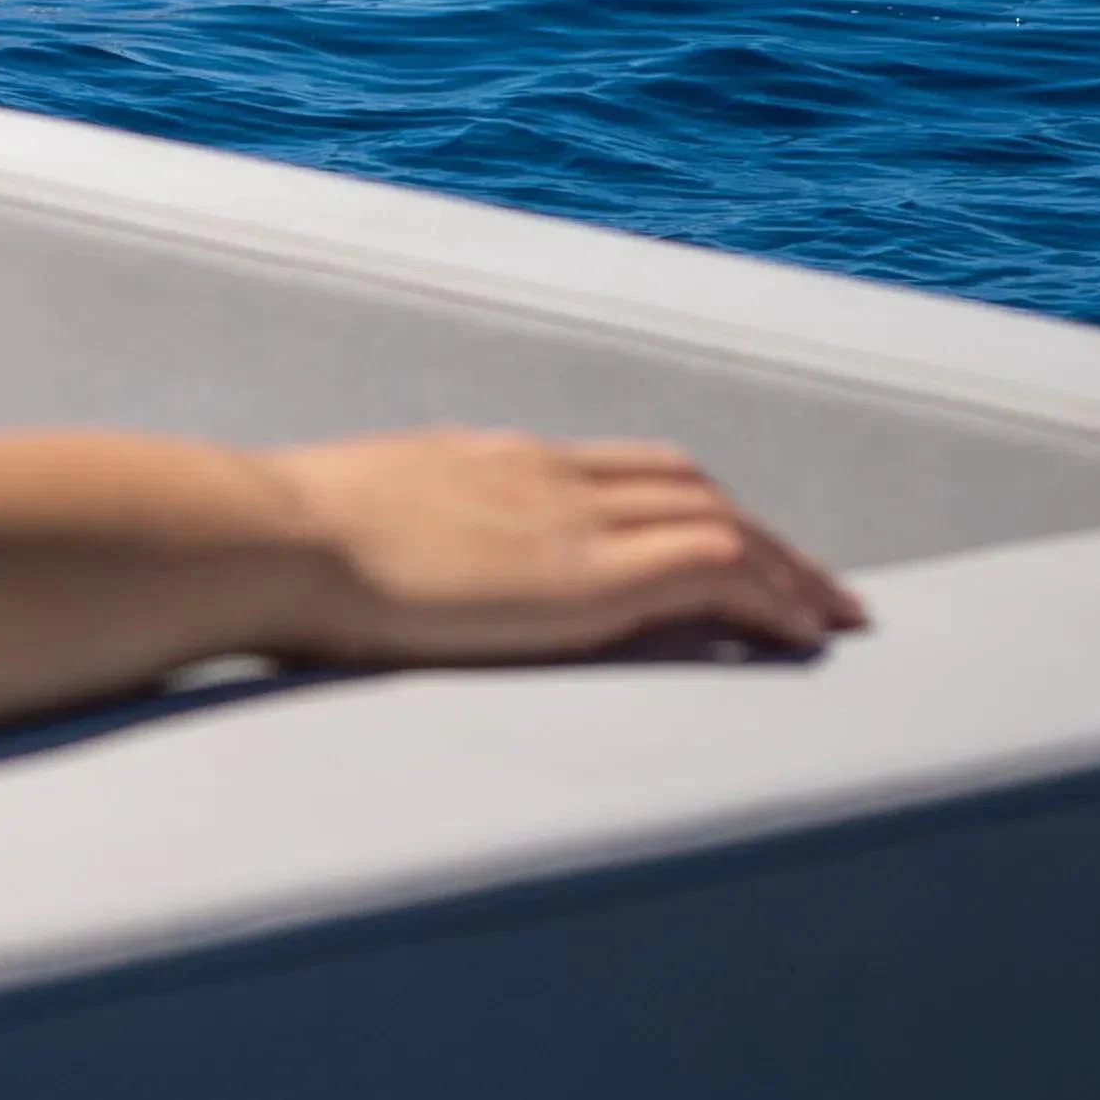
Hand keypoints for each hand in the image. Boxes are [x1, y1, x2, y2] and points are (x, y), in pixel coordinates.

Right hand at [259, 430, 865, 662]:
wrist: (267, 534)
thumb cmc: (272, 544)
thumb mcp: (345, 523)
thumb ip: (383, 534)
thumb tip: (352, 567)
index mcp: (483, 462)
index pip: (613, 469)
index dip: (682, 505)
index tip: (720, 547)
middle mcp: (540, 472)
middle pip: (685, 482)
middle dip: (757, 531)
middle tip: (810, 585)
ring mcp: (565, 516)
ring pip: (721, 517)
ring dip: (787, 567)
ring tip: (832, 620)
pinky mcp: (583, 575)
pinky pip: (715, 567)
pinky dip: (772, 596)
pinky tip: (805, 638)